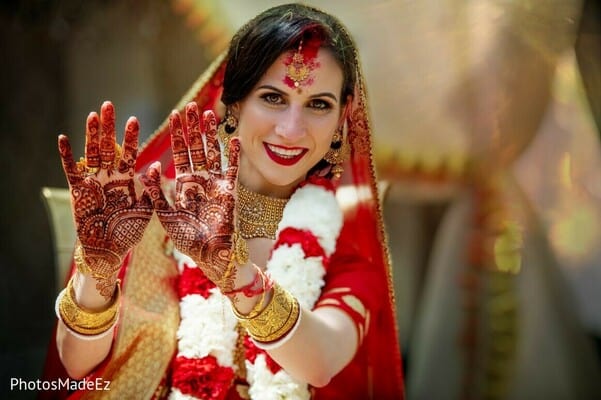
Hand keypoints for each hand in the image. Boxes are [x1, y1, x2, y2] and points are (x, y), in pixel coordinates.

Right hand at [58, 101, 152, 298]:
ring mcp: (93, 181)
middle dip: (109, 127)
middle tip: (109, 105)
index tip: (133, 118)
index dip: (130, 136)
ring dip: (91, 135)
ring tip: (93, 115)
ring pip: (92, 153)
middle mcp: (109, 176)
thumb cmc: (129, 232)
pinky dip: (67, 156)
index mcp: (127, 179)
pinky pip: (71, 170)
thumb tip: (155, 166)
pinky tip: (64, 138)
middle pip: (109, 146)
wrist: (108, 250)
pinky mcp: (78, 191)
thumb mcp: (146, 210)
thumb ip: (150, 189)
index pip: (130, 153)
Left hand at [140, 102, 239, 284]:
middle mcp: (201, 181)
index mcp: (185, 185)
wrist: (209, 255)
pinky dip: (233, 154)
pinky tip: (233, 137)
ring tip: (209, 114)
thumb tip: (149, 167)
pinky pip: (232, 169)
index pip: (181, 153)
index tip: (175, 115)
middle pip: (197, 148)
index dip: (178, 135)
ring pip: (213, 153)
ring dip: (211, 134)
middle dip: (193, 128)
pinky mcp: (230, 191)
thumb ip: (156, 192)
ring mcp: (217, 184)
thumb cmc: (187, 239)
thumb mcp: (164, 215)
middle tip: (191, 107)